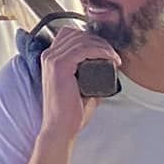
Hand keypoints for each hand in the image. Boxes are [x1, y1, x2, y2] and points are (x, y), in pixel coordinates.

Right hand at [35, 24, 119, 145]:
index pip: (70, 34)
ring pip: (81, 39)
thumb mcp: (79, 87)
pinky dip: (100, 51)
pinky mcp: (59, 65)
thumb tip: (107, 69)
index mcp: (50, 58)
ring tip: (114, 57)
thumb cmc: (70, 112)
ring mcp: (52, 59)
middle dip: (98, 40)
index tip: (105, 50)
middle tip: (113, 54)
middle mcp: (48, 55)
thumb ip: (88, 76)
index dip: (89, 38)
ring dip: (102, 45)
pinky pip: (83, 49)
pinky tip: (111, 58)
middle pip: (76, 33)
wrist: (60, 129)